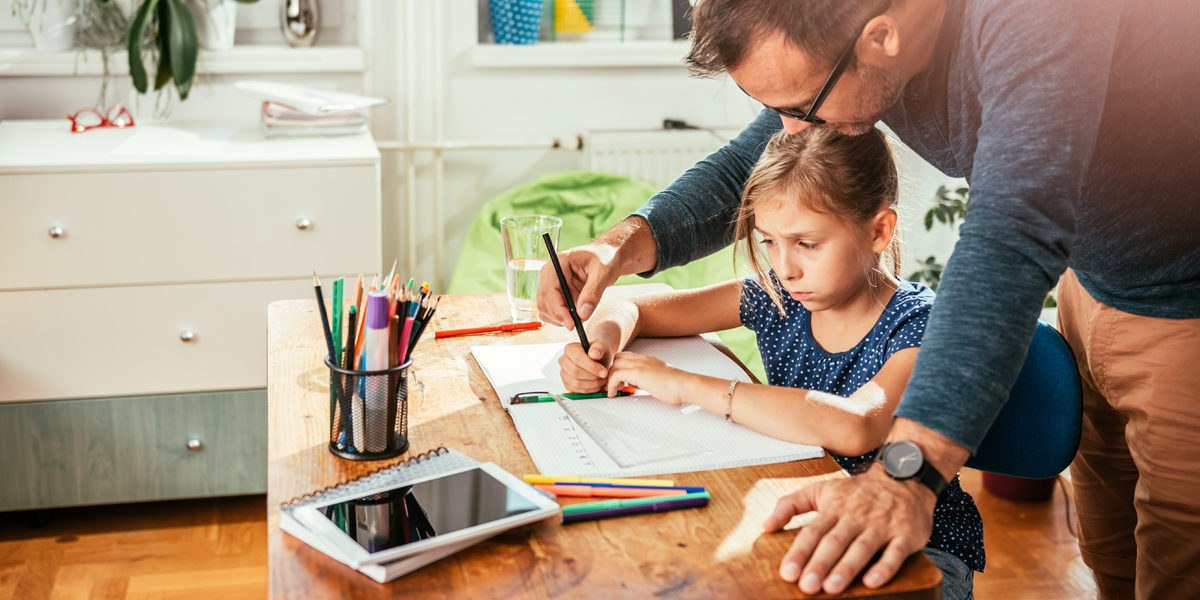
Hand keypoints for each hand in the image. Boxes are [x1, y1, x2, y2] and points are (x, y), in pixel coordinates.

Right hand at [537, 243, 620, 329]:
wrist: (608, 256)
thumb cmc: (605, 258)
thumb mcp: (603, 273)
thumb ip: (593, 293)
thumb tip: (582, 314)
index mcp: (558, 263)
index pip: (549, 290)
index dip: (557, 310)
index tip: (571, 324)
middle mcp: (550, 274)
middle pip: (543, 302)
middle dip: (559, 317)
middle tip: (577, 325)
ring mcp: (551, 284)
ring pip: (546, 309)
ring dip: (561, 319)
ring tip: (581, 316)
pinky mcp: (557, 293)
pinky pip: (553, 311)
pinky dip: (564, 318)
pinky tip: (578, 315)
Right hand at [559, 340, 612, 393]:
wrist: (598, 360)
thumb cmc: (599, 352)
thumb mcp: (603, 346)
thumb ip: (599, 347)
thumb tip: (593, 354)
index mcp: (570, 348)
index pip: (577, 358)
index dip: (591, 367)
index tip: (604, 372)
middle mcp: (563, 360)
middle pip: (574, 372)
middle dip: (592, 377)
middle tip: (604, 377)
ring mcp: (563, 373)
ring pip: (575, 382)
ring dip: (591, 384)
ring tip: (602, 381)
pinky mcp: (566, 383)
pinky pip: (575, 389)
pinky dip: (588, 390)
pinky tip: (597, 385)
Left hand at [606, 352, 686, 403]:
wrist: (684, 385)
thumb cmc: (676, 385)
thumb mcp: (658, 378)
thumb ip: (647, 379)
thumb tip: (639, 384)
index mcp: (648, 360)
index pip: (626, 357)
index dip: (619, 368)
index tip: (618, 380)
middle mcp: (642, 359)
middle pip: (617, 359)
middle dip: (612, 372)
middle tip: (613, 385)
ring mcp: (639, 364)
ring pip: (614, 365)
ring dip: (610, 379)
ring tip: (613, 390)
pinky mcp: (638, 373)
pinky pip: (616, 375)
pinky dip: (611, 385)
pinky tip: (613, 393)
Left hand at [762, 466, 935, 594]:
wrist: (904, 476)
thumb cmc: (858, 491)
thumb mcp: (821, 490)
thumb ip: (791, 505)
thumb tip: (766, 525)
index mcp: (834, 507)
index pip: (813, 531)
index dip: (800, 553)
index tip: (787, 573)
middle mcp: (856, 516)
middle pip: (835, 541)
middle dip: (820, 564)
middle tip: (806, 586)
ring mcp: (882, 525)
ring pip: (862, 547)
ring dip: (847, 568)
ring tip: (832, 587)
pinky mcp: (905, 535)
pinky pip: (895, 553)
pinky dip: (884, 568)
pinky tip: (872, 582)